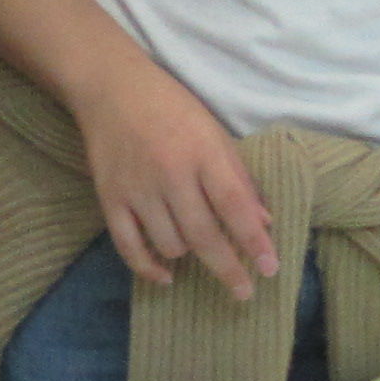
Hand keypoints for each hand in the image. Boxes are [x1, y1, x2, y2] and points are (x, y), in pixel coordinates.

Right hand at [74, 55, 275, 301]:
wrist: (111, 88)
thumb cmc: (171, 107)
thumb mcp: (214, 132)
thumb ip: (239, 177)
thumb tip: (264, 222)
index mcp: (203, 154)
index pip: (234, 206)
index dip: (254, 241)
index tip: (269, 269)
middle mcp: (171, 175)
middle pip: (203, 235)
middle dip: (227, 269)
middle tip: (244, 292)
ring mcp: (137, 189)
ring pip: (170, 244)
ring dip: (189, 255)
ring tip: (197, 249)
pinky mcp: (110, 198)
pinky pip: (129, 246)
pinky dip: (148, 268)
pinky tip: (166, 276)